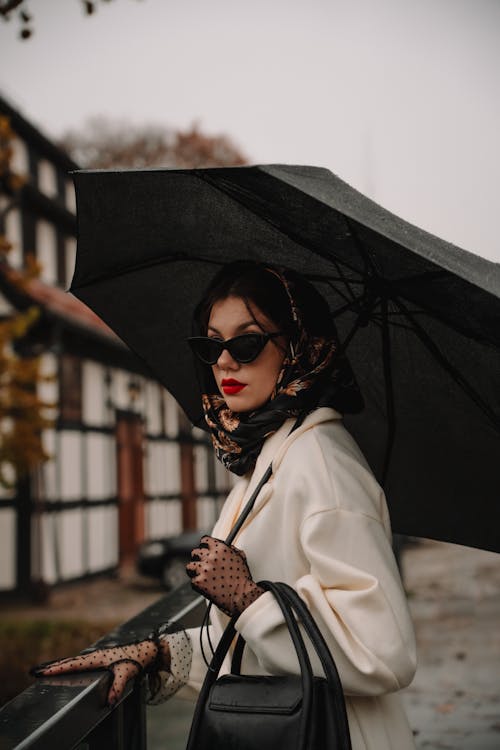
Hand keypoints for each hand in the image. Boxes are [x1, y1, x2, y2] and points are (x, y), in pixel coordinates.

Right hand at [30, 637, 169, 706]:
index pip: (74, 664)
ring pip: (76, 661)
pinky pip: (82, 662)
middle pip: (70, 661)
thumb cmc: (137, 660)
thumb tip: (108, 702)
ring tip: (47, 670)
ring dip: (62, 664)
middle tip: (36, 671)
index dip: (58, 669)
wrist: (147, 650)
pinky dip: (71, 664)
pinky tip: (69, 668)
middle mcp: (96, 655)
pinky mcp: (103, 658)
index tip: (43, 672)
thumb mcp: (127, 673)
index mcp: (99, 658)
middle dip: (54, 666)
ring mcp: (99, 656)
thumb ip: (117, 687)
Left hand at [186, 535, 263, 616]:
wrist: (242, 596)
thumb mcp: (240, 558)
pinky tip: (205, 585)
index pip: (205, 540)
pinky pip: (192, 580)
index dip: (204, 545)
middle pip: (195, 553)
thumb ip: (230, 549)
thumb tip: (225, 546)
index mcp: (220, 549)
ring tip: (201, 576)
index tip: (203, 549)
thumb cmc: (242, 579)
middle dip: (198, 558)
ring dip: (194, 570)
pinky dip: (197, 584)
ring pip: (190, 566)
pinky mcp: (199, 582)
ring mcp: (204, 569)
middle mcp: (211, 557)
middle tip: (202, 564)